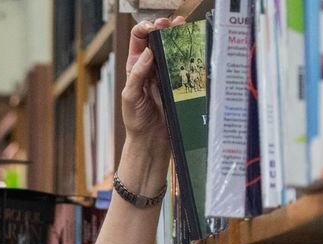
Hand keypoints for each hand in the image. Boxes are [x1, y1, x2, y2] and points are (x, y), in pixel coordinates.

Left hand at [122, 16, 184, 147]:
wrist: (151, 139)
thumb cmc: (136, 120)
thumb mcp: (130, 97)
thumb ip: (137, 75)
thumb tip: (147, 52)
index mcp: (135, 67)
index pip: (138, 39)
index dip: (145, 28)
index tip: (153, 28)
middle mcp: (150, 67)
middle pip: (157, 39)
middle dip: (163, 27)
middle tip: (170, 24)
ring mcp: (165, 74)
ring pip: (171, 49)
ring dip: (177, 36)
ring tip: (182, 27)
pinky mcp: (178, 82)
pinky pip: (183, 65)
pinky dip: (188, 54)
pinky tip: (192, 47)